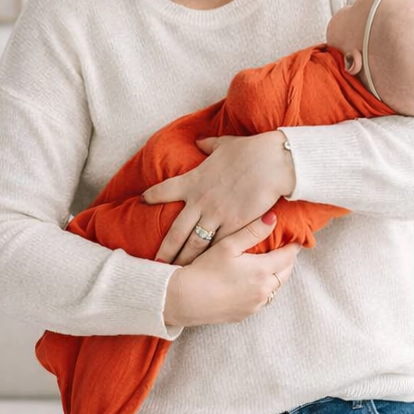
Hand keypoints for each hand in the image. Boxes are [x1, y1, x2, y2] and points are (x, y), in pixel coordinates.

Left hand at [145, 131, 295, 265]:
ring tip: (178, 273)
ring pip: (195, 245)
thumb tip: (199, 141)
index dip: (152, 195)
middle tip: (156, 265)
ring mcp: (216, 216)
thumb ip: (208, 145)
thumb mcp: (224, 144)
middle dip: (165, 250)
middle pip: (176, 232)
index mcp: (194, 181)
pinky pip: (219, 245)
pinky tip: (208, 269)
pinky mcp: (234, 225)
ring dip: (185, 260)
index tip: (142, 200)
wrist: (272, 162)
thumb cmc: (249, 150)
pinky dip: (212, 258)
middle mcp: (200, 201)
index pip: (165, 190)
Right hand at [162, 212, 301, 326]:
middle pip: (285, 274)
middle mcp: (263, 291)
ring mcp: (254, 306)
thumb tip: (273, 218)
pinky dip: (262, 289)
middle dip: (286, 261)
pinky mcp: (244, 315)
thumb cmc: (204, 270)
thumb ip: (253, 231)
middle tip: (282, 249)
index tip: (294, 238)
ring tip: (267, 263)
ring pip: (274, 289)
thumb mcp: (228, 245)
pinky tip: (251, 281)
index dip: (293, 246)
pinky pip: (261, 300)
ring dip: (275, 276)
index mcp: (262, 271)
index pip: (288, 257)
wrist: (182, 300)